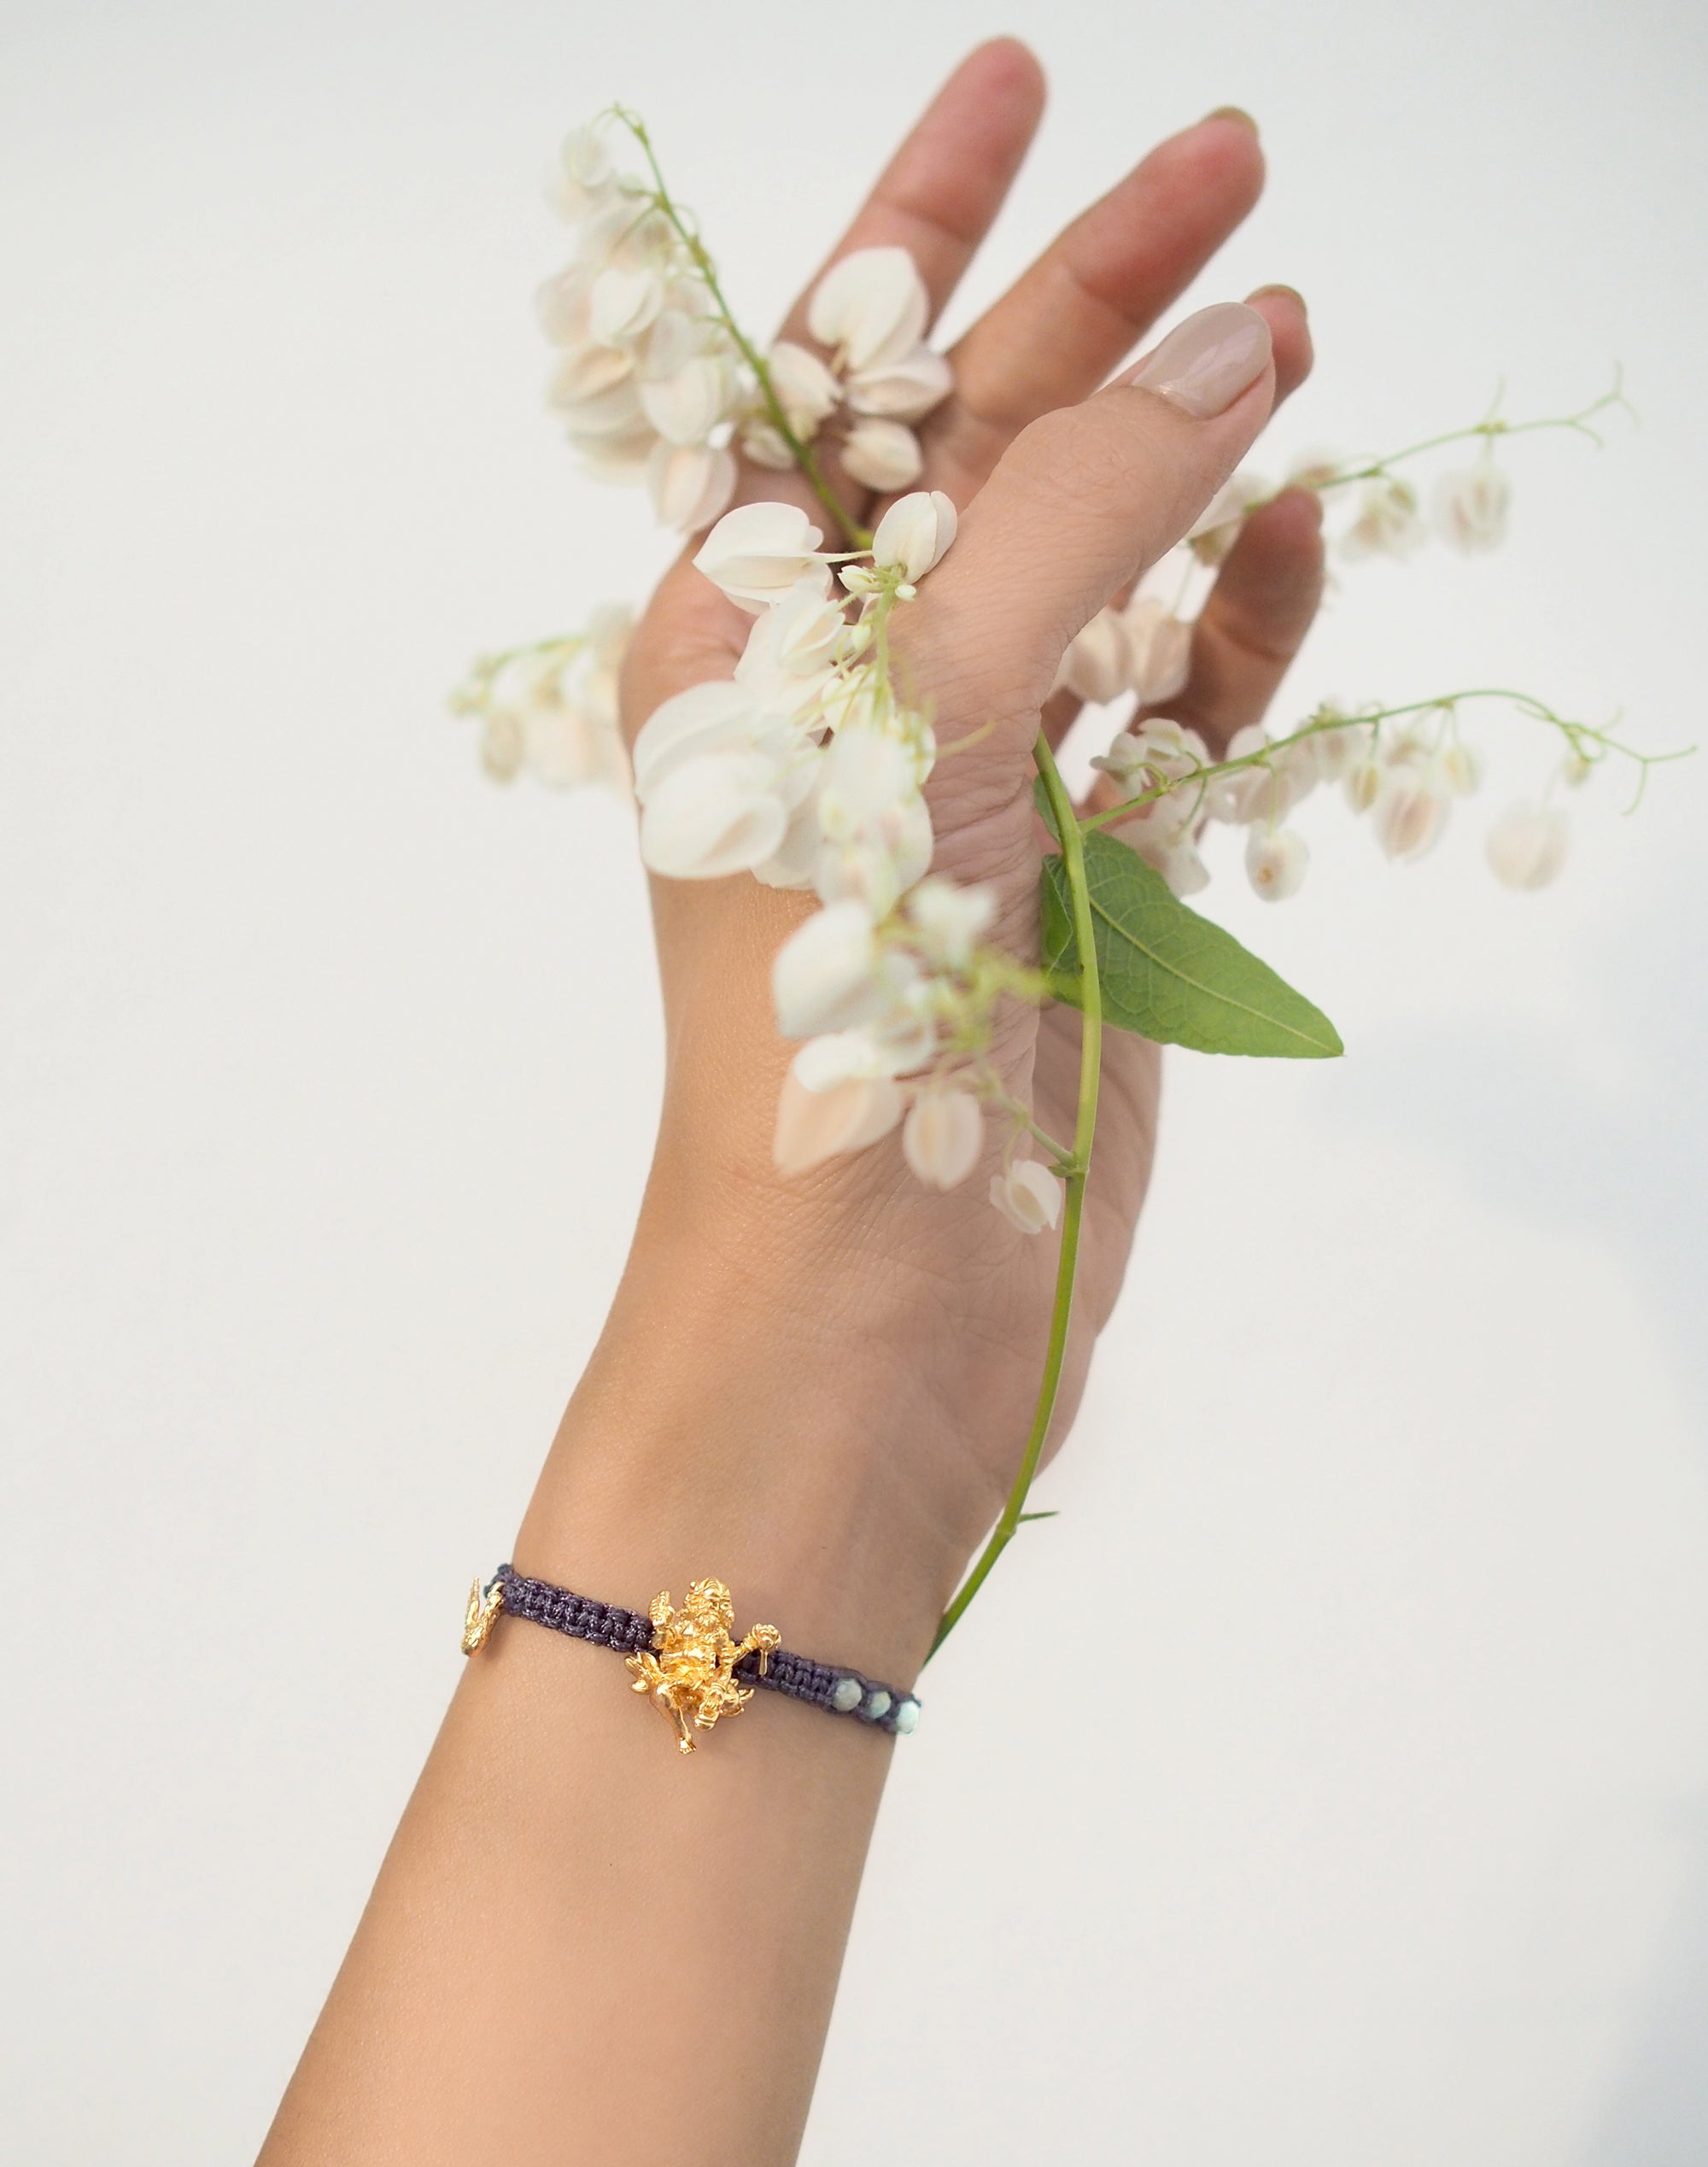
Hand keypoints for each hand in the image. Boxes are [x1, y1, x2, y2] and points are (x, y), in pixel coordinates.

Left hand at [527, 42, 1323, 1664]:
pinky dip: (1239, 623)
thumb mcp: (932, 703)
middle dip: (1097, 305)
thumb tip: (1237, 341)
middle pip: (986, 446)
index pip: (829, 380)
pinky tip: (1296, 536)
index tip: (1022, 81)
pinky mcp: (1084, 872)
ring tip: (1288, 331)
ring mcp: (977, 780)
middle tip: (1232, 162)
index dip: (922, 225)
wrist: (879, 1291)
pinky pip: (1177, 708)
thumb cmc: (840, 997)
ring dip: (1188, 457)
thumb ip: (1083, 511)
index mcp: (741, 632)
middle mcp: (853, 691)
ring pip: (1101, 569)